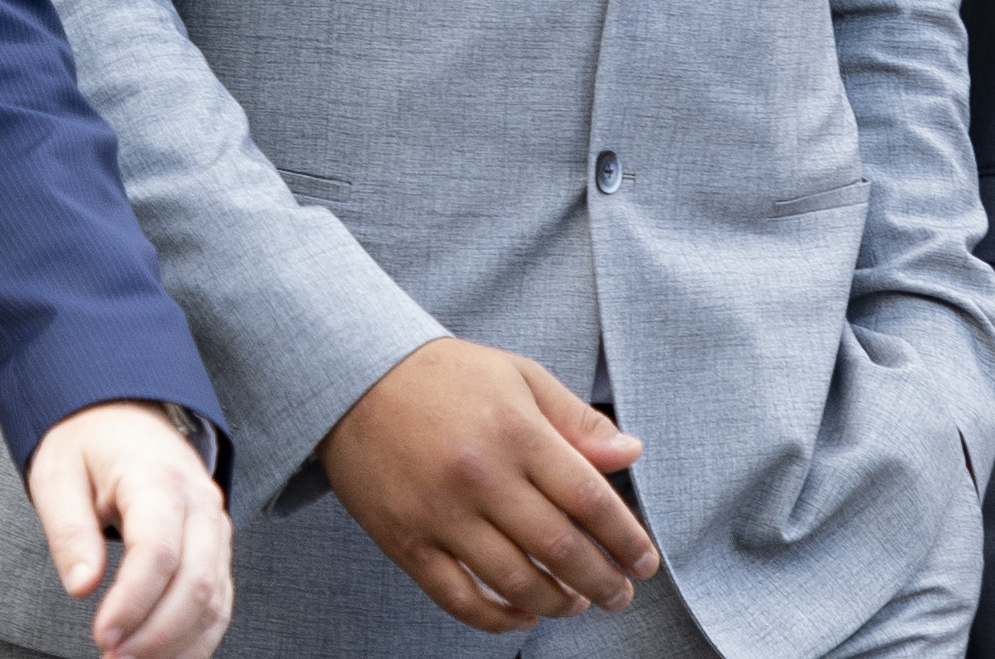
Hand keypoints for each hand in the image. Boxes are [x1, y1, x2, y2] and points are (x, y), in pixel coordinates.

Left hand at [26, 399, 231, 658]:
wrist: (123, 412)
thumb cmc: (89, 442)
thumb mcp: (58, 475)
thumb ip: (69, 531)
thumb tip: (81, 586)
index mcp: (158, 478)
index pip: (159, 552)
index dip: (133, 602)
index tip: (103, 635)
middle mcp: (200, 502)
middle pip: (195, 583)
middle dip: (155, 634)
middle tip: (112, 656)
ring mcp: (215, 527)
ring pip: (215, 599)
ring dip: (176, 642)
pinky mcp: (216, 548)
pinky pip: (219, 601)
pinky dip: (196, 636)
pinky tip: (164, 654)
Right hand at [318, 337, 659, 631]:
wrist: (350, 375)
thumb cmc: (443, 375)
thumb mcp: (518, 376)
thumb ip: (576, 420)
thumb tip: (632, 454)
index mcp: (517, 432)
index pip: (590, 500)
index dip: (626, 539)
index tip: (644, 562)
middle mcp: (482, 476)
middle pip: (560, 549)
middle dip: (602, 582)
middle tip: (620, 595)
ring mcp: (441, 514)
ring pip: (515, 582)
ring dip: (557, 603)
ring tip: (575, 604)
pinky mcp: (404, 541)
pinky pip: (458, 598)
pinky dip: (497, 618)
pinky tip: (522, 615)